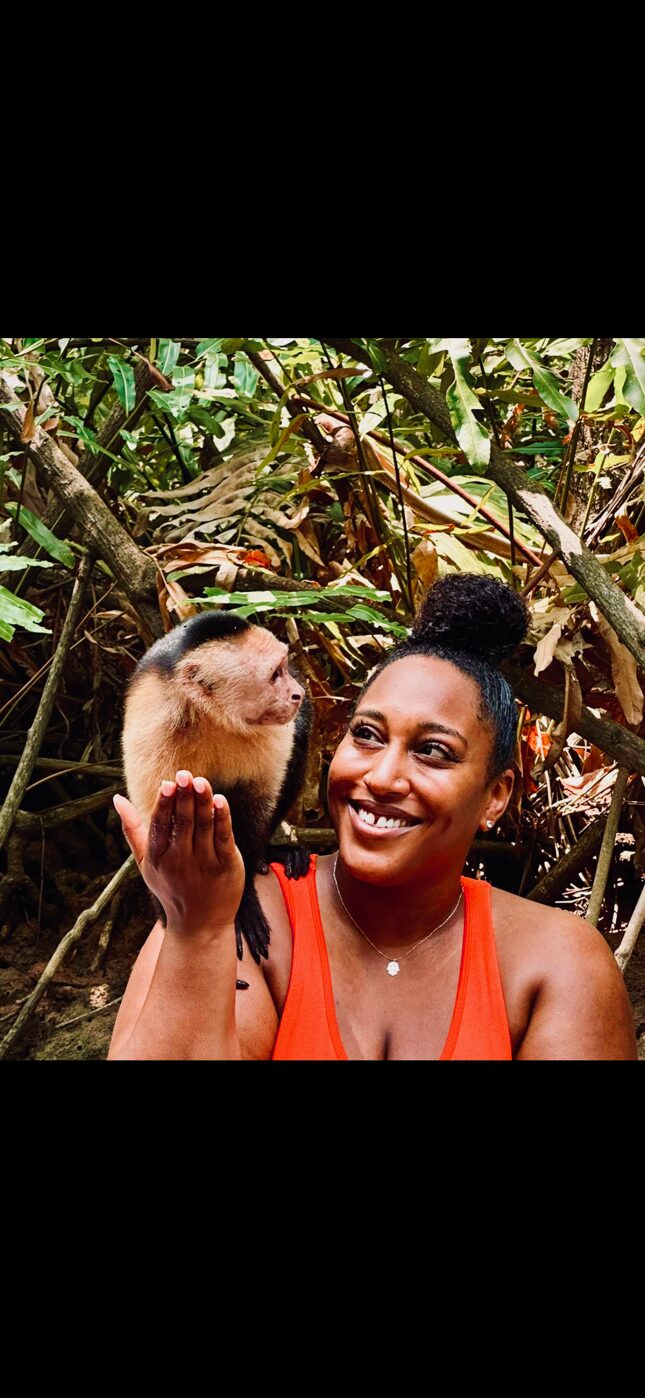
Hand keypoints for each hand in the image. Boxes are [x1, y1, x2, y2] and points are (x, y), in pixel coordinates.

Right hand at [113, 770, 245, 938]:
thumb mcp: (145, 862)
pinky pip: (223, 837)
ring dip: (202, 802)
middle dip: (183, 797)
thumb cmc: (170, 887)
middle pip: (182, 823)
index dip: (163, 804)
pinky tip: (219, 801)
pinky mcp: (225, 866)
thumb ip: (132, 830)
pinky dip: (222, 818)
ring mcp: (203, 863)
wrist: (199, 925)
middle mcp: (179, 860)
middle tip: (185, 774)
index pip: (159, 825)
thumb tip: (117, 799)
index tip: (166, 783)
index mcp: (157, 857)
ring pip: (203, 826)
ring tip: (201, 781)